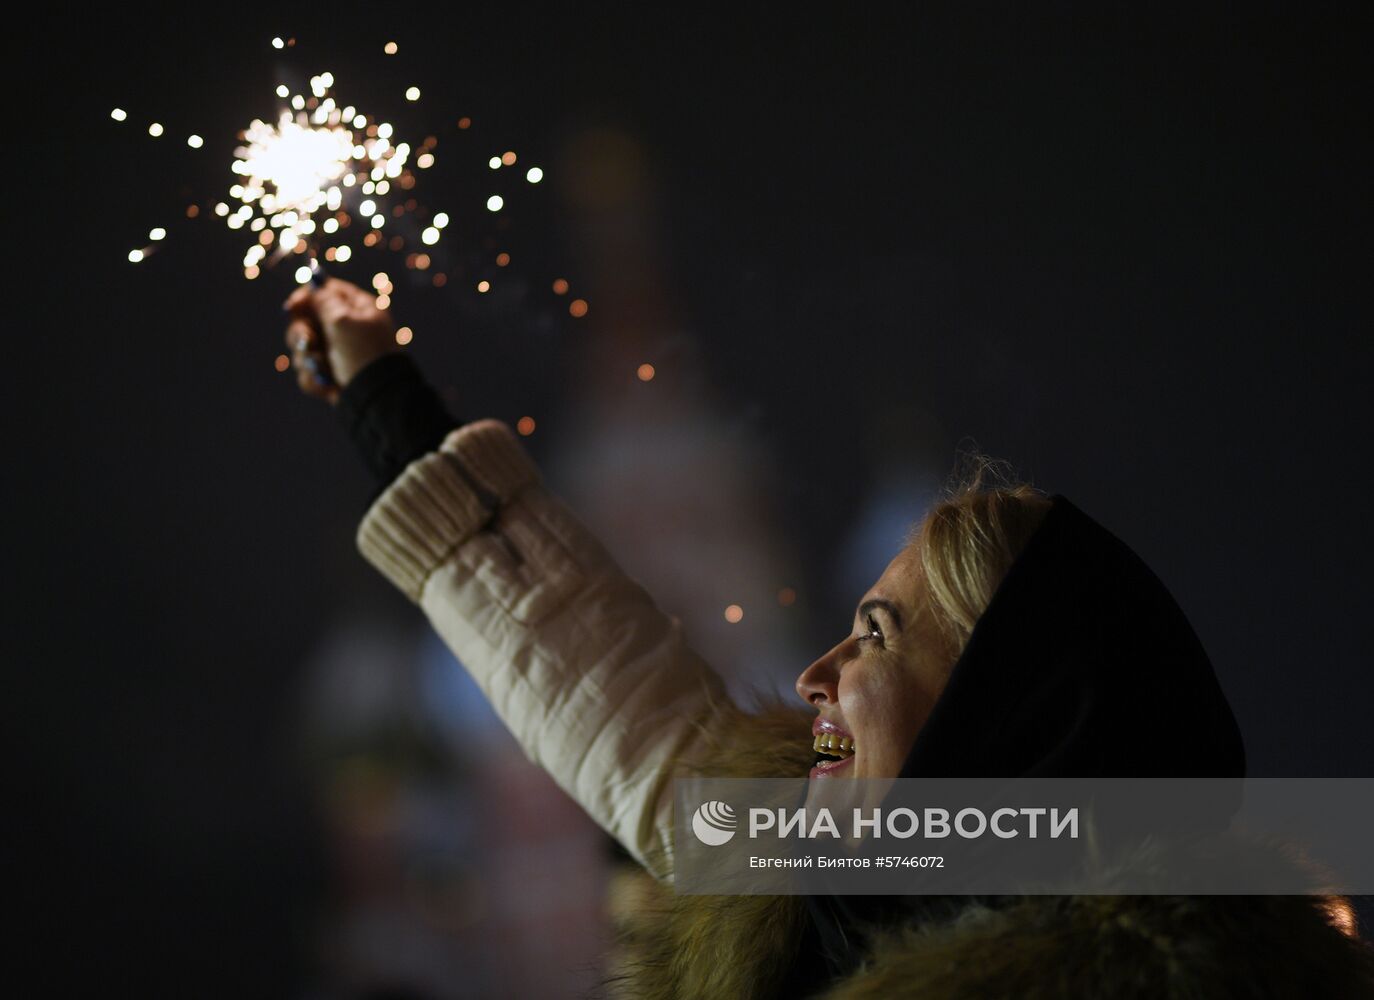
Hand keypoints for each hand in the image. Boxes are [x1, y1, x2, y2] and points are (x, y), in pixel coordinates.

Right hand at [282, 278, 398, 402]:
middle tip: (308, 342)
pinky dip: (314, 379)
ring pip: (302, 348)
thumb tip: (314, 289)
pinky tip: (329, 386)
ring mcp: (337, 352)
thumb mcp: (344, 321)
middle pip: (306, 320)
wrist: (376, 398)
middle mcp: (347, 328)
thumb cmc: (364, 355)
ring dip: (307, 359)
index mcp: (358, 309)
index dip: (305, 297)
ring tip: (323, 368)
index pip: (326, 291)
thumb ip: (325, 302)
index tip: (292, 307)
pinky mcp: (330, 375)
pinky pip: (307, 371)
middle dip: (301, 333)